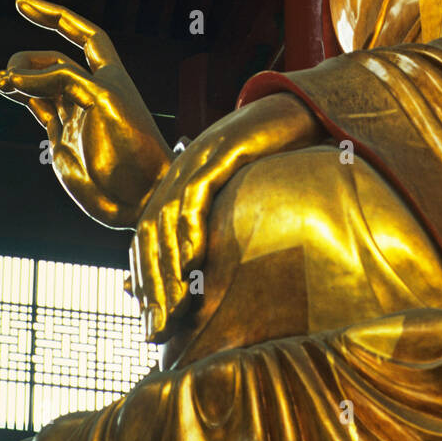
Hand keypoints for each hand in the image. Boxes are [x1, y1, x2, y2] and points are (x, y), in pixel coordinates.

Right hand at [0, 0, 171, 227]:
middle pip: (54, 58)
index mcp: (111, 75)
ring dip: (17, 75)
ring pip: (39, 83)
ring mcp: (74, 114)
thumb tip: (13, 76)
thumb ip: (61, 82)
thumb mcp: (101, 102)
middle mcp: (91, 90)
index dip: (55, 16)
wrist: (139, 198)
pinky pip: (35, 105)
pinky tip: (0, 86)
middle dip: (29, 57)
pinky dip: (17, 94)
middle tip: (12, 74)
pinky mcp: (61, 136)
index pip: (84, 34)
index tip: (20, 1)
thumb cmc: (132, 147)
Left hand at [129, 92, 321, 339]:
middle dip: (150, 287)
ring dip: (166, 269)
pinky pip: (196, 194)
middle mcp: (179, 173)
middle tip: (156, 330)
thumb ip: (220, 227)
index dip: (144, 283)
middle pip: (148, 235)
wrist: (298, 110)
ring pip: (165, 220)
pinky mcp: (220, 152)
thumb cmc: (273, 159)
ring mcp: (197, 160)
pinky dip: (191, 229)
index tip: (151, 324)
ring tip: (172, 311)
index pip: (146, 240)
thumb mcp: (240, 196)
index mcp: (178, 185)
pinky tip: (193, 262)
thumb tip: (205, 273)